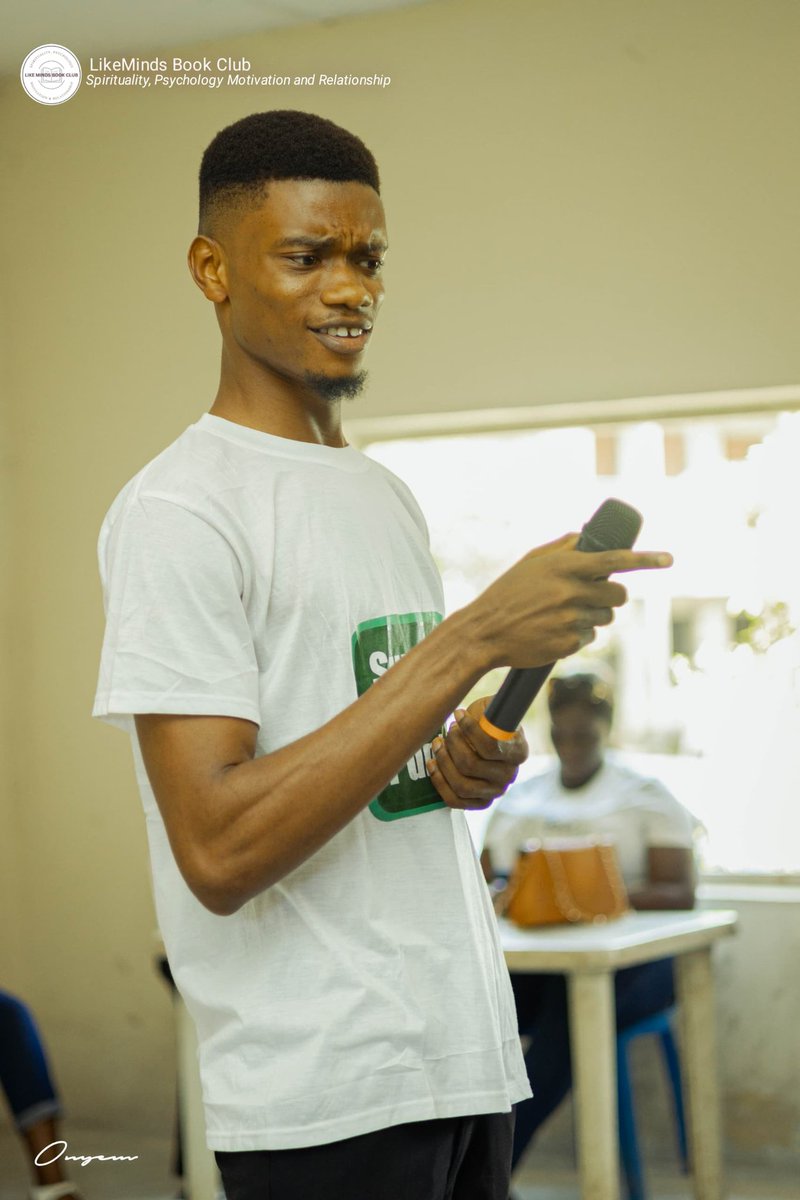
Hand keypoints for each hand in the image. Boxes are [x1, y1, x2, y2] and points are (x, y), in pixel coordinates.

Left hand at [427, 696, 527, 809]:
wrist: (490, 740)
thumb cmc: (488, 722)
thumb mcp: (491, 709)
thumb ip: (485, 712)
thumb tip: (465, 715)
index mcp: (518, 751)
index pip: (490, 746)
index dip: (469, 730)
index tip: (458, 713)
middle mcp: (509, 775)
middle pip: (471, 765)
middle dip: (452, 744)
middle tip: (447, 731)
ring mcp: (495, 791)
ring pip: (461, 784)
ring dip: (443, 762)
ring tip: (437, 744)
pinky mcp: (480, 802)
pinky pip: (455, 800)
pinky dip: (439, 782)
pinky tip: (433, 764)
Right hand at [469, 533, 672, 668]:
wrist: (484, 632)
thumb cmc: (507, 593)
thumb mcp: (531, 562)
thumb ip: (562, 548)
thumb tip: (585, 538)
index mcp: (564, 567)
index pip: (613, 560)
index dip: (645, 560)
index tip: (669, 559)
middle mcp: (571, 592)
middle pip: (618, 595)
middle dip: (612, 596)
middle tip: (595, 596)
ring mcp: (571, 619)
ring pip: (605, 618)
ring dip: (593, 615)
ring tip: (563, 614)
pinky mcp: (569, 643)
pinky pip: (589, 637)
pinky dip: (578, 634)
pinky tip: (554, 630)